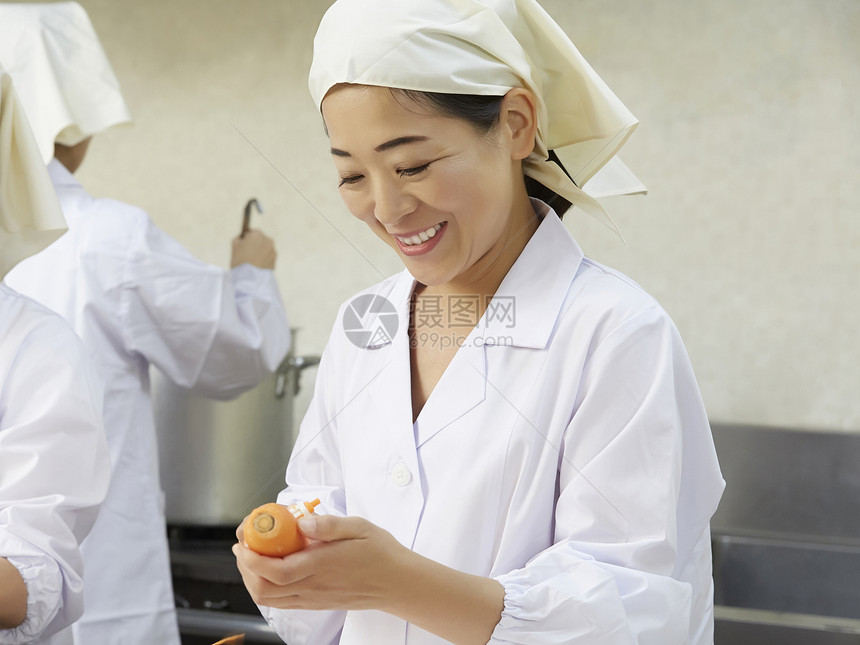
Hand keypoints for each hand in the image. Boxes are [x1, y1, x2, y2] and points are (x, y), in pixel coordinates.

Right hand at [231, 229, 276, 269]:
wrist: (249, 277)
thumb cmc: (240, 260)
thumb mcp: (234, 246)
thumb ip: (239, 238)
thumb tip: (242, 238)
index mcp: (258, 234)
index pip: (253, 232)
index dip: (248, 238)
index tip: (244, 244)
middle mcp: (268, 240)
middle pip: (261, 240)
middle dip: (256, 244)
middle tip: (248, 254)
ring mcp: (273, 250)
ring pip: (265, 249)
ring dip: (260, 252)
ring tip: (252, 261)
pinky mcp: (275, 260)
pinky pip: (268, 257)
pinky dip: (264, 260)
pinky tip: (257, 266)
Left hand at [232, 515, 408, 611]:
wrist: (396, 582)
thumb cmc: (379, 552)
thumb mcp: (359, 526)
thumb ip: (329, 524)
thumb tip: (302, 522)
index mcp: (322, 565)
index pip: (277, 571)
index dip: (252, 559)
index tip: (244, 540)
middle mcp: (314, 586)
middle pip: (265, 589)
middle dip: (245, 567)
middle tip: (245, 544)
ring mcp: (313, 598)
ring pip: (269, 599)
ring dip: (253, 578)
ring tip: (253, 555)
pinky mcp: (315, 603)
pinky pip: (281, 602)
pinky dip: (266, 587)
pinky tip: (270, 568)